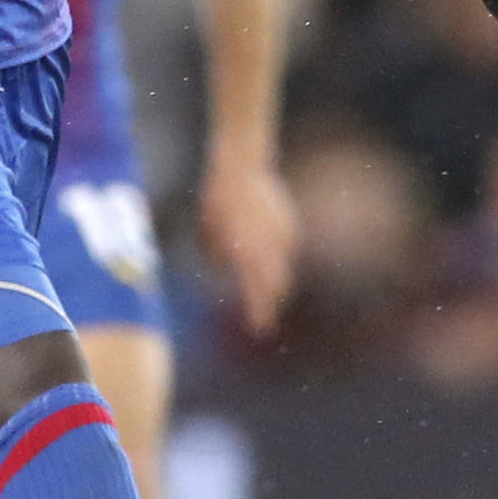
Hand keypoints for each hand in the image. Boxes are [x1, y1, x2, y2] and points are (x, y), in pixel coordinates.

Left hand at [200, 154, 299, 335]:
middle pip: (276, 285)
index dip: (258, 311)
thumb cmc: (216, 203)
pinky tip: (269, 253)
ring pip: (283, 268)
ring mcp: (282, 236)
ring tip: (266, 289)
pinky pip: (286, 249)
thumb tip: (226, 269)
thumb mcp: (207, 234)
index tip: (260, 329)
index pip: (254, 290)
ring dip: (274, 279)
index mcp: (245, 250)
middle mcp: (267, 246)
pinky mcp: (290, 226)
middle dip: (269, 302)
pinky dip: (278, 255)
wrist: (240, 169)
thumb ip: (218, 256)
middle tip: (262, 317)